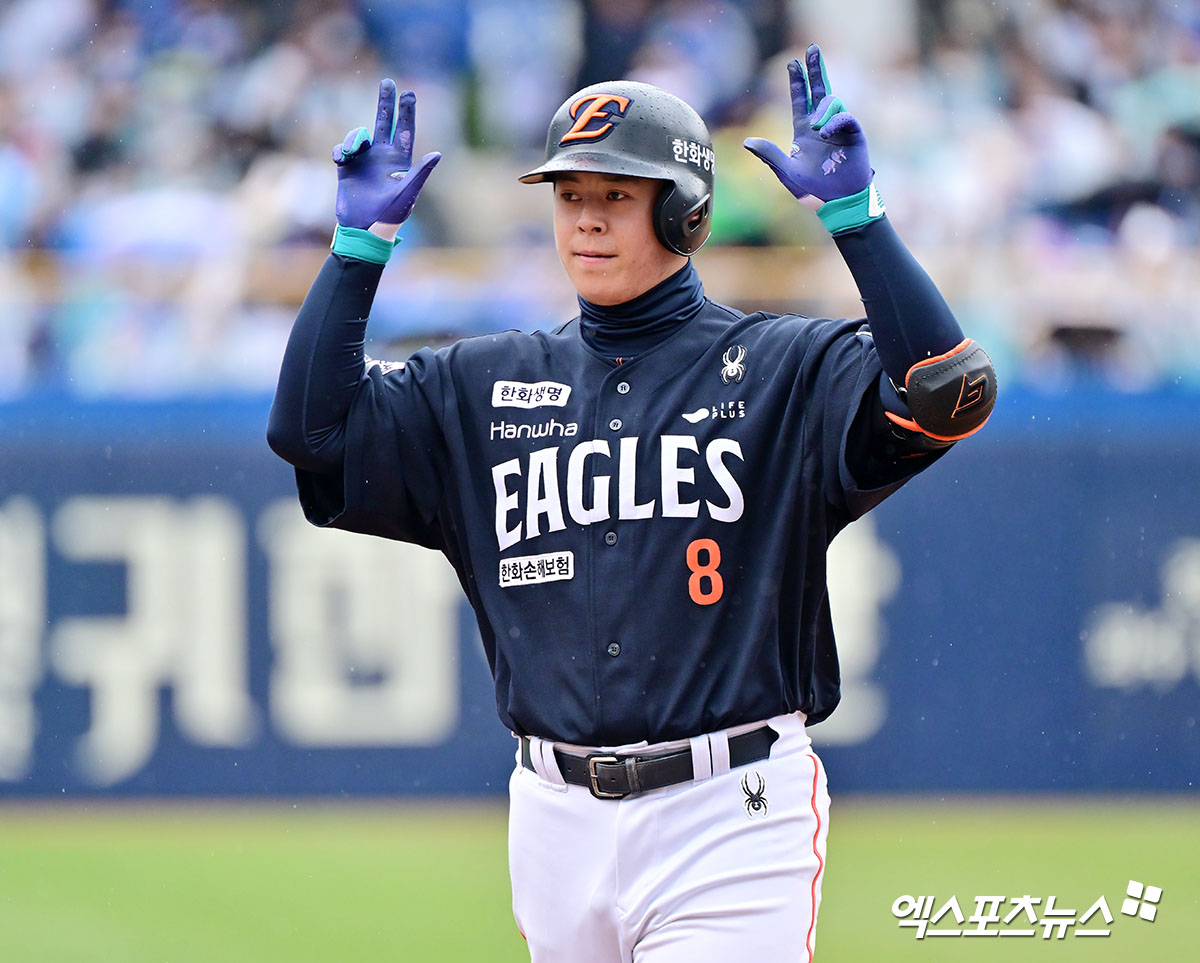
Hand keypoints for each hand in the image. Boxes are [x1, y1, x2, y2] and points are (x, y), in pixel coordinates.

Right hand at [333, 79, 440, 230]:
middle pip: (384, 123)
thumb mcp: (407, 194)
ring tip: (352, 151)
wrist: (364, 229)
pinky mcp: (347, 169)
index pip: (405, 132)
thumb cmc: (390, 216)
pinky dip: (341, 150)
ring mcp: (364, 162)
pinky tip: (342, 158)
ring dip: (354, 138)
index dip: (407, 113)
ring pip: (359, 136)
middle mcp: (382, 158)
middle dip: (386, 103)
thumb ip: (420, 173)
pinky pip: (342, 150)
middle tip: (388, 82)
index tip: (410, 94)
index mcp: (400, 162)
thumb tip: (437, 154)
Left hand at [744, 44, 871, 207]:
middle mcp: (821, 125)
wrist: (837, 201)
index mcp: (804, 131)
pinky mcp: (853, 134)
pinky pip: (845, 117)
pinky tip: (825, 132)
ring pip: (832, 101)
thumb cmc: (813, 189)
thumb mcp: (786, 172)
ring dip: (822, 110)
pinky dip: (835, 121)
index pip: (800, 100)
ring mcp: (838, 128)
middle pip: (819, 90)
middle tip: (812, 49)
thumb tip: (746, 142)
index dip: (797, 81)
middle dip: (816, 69)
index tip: (793, 62)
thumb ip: (769, 155)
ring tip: (817, 128)